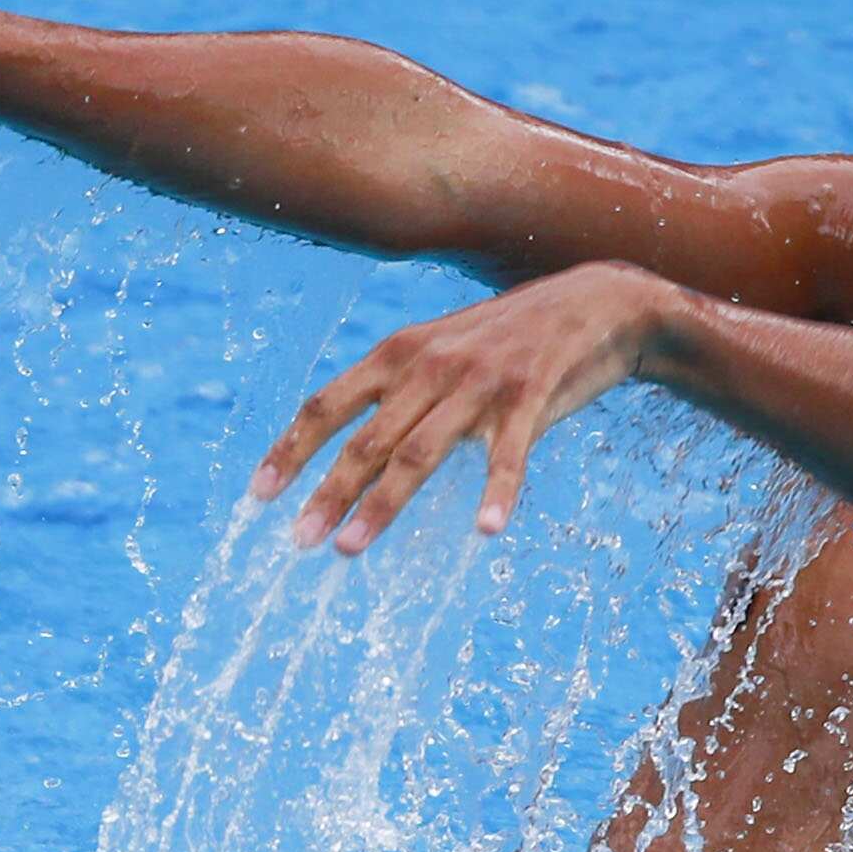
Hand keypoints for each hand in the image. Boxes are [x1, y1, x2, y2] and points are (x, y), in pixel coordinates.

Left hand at [247, 265, 677, 554]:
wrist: (593, 303)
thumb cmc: (506, 340)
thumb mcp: (439, 350)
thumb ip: (396, 390)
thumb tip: (347, 446)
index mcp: (398, 354)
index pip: (327, 405)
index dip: (290, 449)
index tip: (258, 495)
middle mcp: (430, 364)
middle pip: (366, 440)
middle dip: (327, 493)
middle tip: (298, 542)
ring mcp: (480, 380)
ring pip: (418, 453)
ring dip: (381, 505)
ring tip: (349, 548)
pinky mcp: (531, 394)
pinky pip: (509, 452)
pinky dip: (498, 491)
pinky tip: (487, 530)